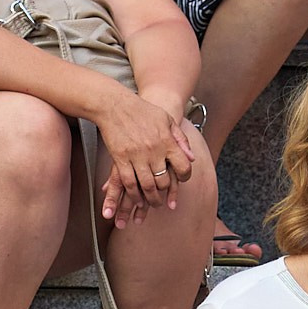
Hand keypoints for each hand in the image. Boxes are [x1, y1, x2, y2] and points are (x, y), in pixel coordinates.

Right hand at [96, 89, 194, 225]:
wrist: (115, 104)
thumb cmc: (143, 111)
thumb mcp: (167, 120)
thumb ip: (181, 140)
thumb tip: (192, 159)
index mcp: (167, 141)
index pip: (183, 166)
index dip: (185, 176)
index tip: (182, 179)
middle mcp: (153, 151)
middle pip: (164, 181)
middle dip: (165, 193)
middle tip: (164, 200)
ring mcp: (136, 156)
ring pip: (147, 186)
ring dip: (150, 199)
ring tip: (152, 204)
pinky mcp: (120, 159)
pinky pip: (128, 182)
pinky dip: (133, 194)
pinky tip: (136, 199)